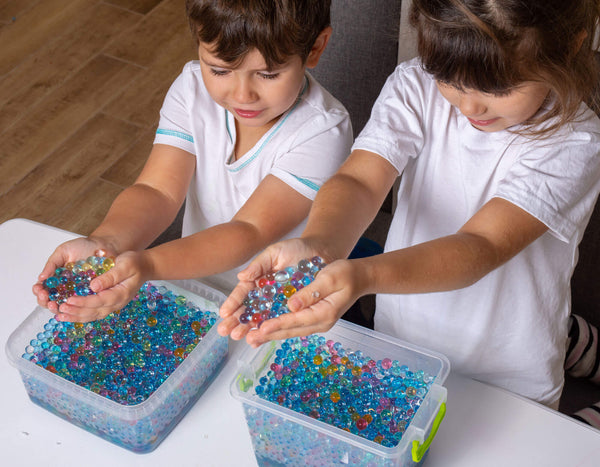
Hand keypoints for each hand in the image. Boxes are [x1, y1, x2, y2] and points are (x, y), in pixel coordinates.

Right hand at [32, 237, 116, 311]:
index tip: (39, 289)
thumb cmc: (82, 247)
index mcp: (55, 278)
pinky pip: (82, 304)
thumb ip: (52, 264)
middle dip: (45, 301)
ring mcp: (76, 292)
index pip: (43, 288)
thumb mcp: (63, 251)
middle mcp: (64, 287)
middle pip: (51, 300)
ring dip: (57, 307)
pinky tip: (72, 305)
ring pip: (64, 305)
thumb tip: (41, 277)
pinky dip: (76, 306)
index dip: (38, 291)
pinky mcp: (89, 294)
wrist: (102, 246)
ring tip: (55, 304)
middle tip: (46, 298)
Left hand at [52, 250, 151, 321]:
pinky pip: (93, 313)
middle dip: (76, 311)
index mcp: (121, 293)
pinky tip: (70, 315)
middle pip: (94, 312)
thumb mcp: (125, 265)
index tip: (69, 301)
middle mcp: (117, 303)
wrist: (144, 266)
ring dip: (76, 316)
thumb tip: (93, 286)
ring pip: (92, 315)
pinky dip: (80, 315)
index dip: (83, 302)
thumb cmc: (135, 263)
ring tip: (60, 315)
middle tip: (60, 309)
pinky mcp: (109, 304)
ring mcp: (113, 305)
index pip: (99, 301)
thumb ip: (110, 276)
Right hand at [218, 238, 328, 339]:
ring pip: (261, 317)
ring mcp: (278, 303)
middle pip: (249, 309)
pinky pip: (280, 321)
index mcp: (258, 279)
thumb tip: (241, 277)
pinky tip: (258, 339)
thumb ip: (258, 265)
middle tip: (225, 331)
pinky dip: (269, 330)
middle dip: (237, 320)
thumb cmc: (296, 249)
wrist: (320, 252)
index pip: (243, 292)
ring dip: (249, 328)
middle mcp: (266, 293)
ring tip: (238, 337)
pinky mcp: (292, 310)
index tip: (224, 313)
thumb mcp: (275, 253)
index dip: (233, 302)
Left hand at [245, 259, 363, 346]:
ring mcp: (317, 322)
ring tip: (251, 339)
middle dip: (269, 335)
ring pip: (290, 330)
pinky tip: (265, 330)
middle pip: (291, 330)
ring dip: (271, 335)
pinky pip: (294, 326)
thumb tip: (291, 305)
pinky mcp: (313, 319)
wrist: (359, 277)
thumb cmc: (345, 273)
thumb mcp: (329, 278)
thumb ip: (311, 292)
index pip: (296, 320)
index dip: (277, 324)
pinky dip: (278, 328)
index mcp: (324, 312)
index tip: (261, 328)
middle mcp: (320, 322)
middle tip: (249, 339)